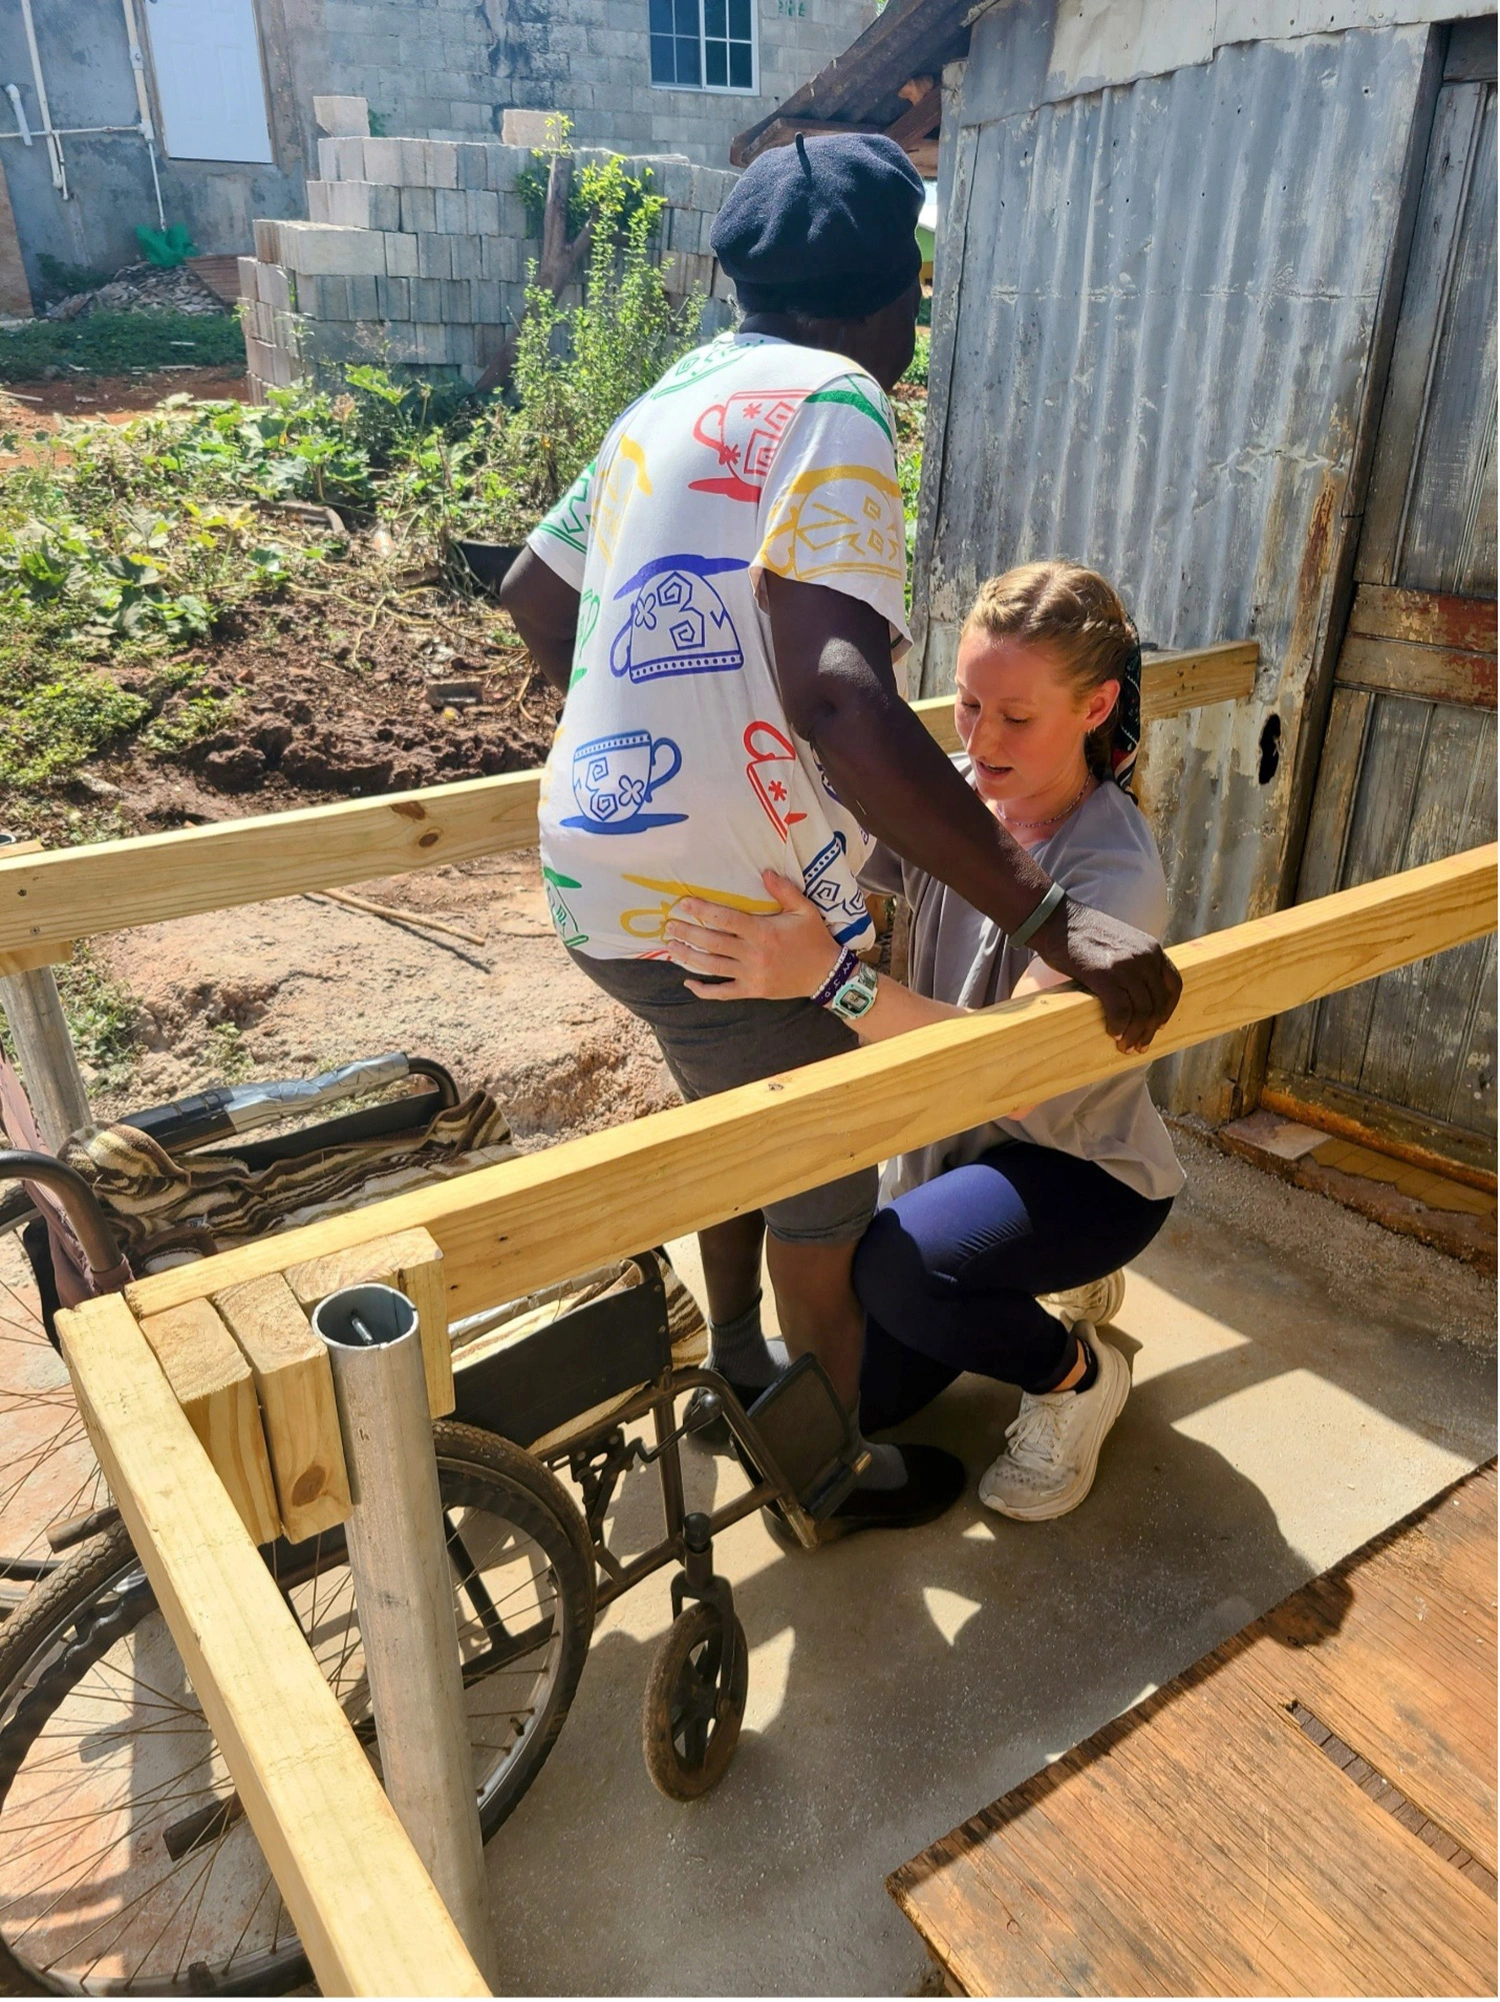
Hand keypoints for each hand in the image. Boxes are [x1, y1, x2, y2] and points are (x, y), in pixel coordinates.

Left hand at [663, 870, 842, 1000]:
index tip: (684, 904)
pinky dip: (704, 991)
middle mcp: (753, 954)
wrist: (826, 974)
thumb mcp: (804, 909)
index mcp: (763, 932)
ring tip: (671, 947)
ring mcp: (751, 975)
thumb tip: (764, 871)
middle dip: (688, 933)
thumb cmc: (814, 939)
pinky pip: (723, 993)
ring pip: (712, 966)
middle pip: (712, 943)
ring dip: (688, 957)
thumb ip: (784, 890)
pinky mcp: (752, 991)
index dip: (702, 910)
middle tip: (670, 925)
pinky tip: (689, 984)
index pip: (725, 919)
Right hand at [1032, 897, 1181, 1052]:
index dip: (1168, 1009)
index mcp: (1151, 948)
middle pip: (1158, 1002)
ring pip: (1142, 1010)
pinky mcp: (1104, 974)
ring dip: (1134, 1033)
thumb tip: (1133, 995)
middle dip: (1149, 1029)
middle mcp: (1144, 956)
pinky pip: (1120, 1010)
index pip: (1174, 984)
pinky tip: (1112, 1033)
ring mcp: (1126, 965)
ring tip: (1124, 1046)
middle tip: (1139, 1045)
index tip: (1159, 1025)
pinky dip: (1119, 1026)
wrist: (1055, 920)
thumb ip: (1133, 962)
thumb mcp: (1121, 942)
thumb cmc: (1082, 933)